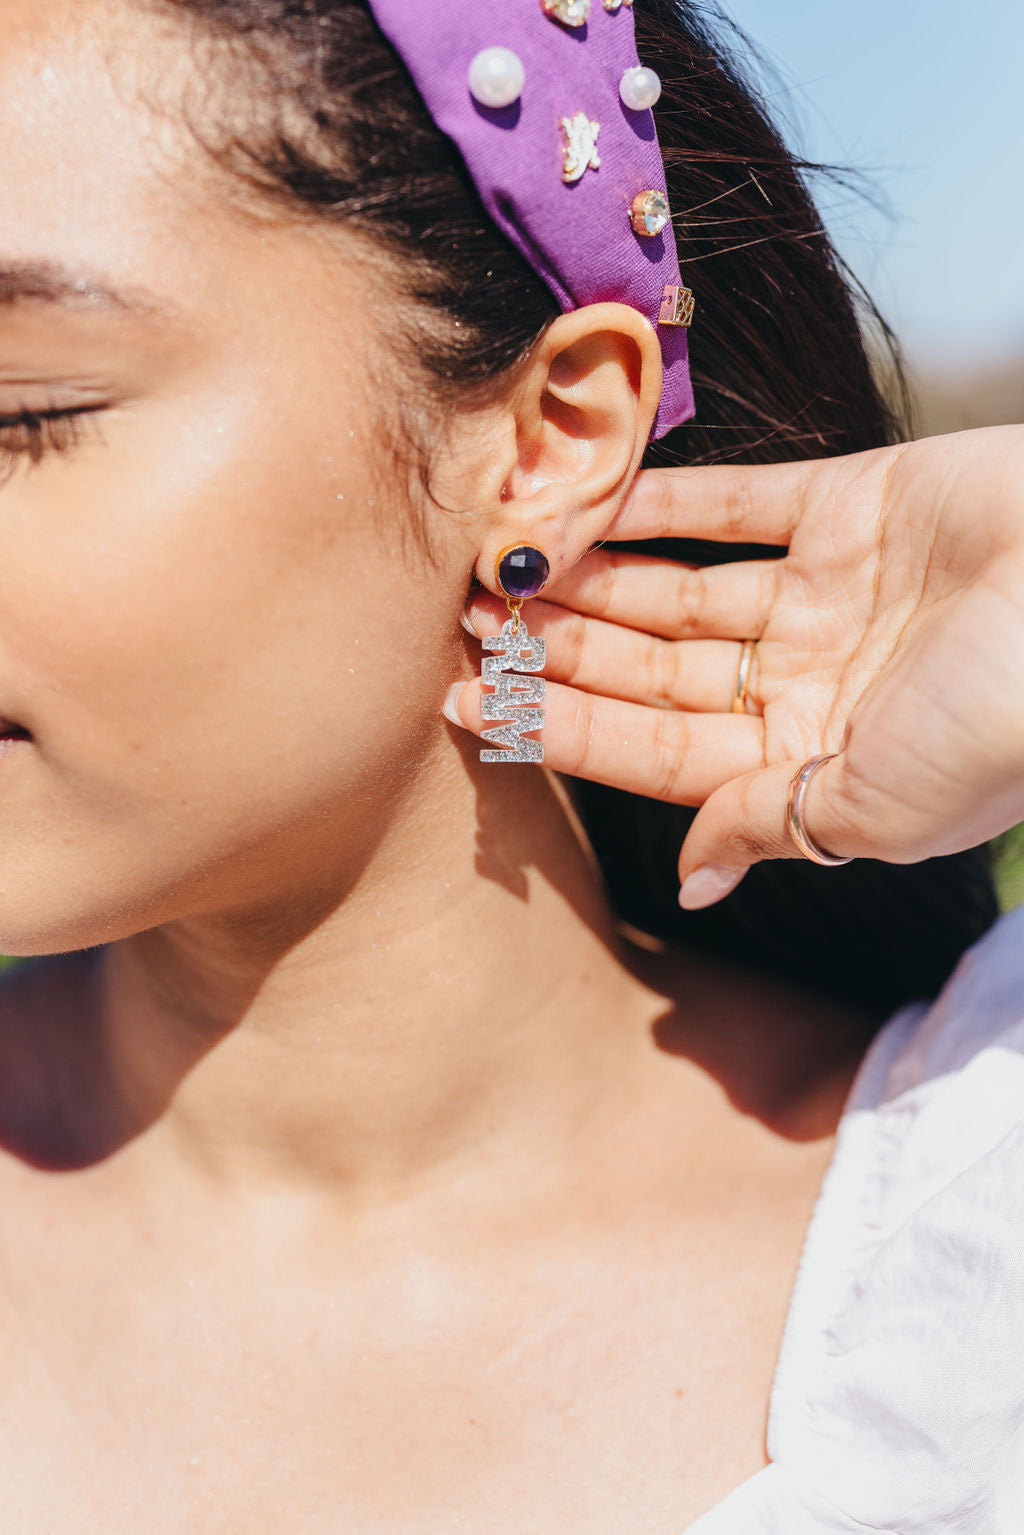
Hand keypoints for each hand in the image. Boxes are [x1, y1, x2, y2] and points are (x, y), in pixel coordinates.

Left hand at [445, 426, 1023, 906]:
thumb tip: (692, 875)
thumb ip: (773, 825)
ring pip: (680, 589)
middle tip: (467, 622)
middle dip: (561, 652)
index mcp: (811, 765)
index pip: (655, 753)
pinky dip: (666, 498)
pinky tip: (586, 498)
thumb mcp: (879, 806)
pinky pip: (738, 502)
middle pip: (654, 670)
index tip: (472, 708)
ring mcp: (829, 595)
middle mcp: (810, 681)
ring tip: (505, 562)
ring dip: (594, 578)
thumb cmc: (1007, 723)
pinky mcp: (857, 508)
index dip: (562, 729)